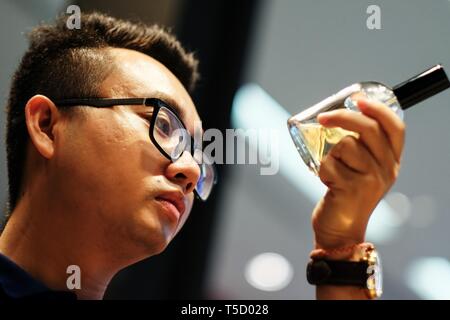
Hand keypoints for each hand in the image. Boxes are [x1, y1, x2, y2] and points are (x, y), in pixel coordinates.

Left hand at [311, 97, 404, 249]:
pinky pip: (329, 163)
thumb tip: (339, 116)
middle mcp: (387, 170)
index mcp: (391, 162)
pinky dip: (322, 170)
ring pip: (345, 145)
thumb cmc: (346, 194)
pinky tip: (328, 184)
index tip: (358, 99)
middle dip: (343, 117)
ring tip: (333, 172)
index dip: (379, 110)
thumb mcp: (363, 170)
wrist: (340, 230)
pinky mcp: (351, 189)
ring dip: (330, 155)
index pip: (396, 129)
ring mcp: (370, 180)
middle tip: (323, 117)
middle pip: (369, 129)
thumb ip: (361, 147)